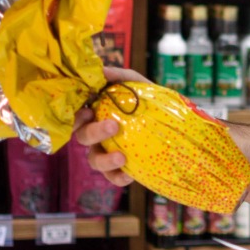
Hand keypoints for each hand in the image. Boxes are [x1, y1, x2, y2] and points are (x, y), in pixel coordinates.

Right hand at [71, 66, 149, 187]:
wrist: (174, 119)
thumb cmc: (147, 97)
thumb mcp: (136, 82)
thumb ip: (119, 76)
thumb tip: (101, 70)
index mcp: (95, 113)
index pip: (76, 116)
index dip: (75, 117)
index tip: (87, 112)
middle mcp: (96, 133)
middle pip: (82, 137)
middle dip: (94, 133)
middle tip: (112, 126)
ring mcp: (106, 151)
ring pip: (94, 160)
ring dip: (104, 160)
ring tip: (122, 157)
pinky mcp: (120, 167)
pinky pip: (113, 177)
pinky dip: (118, 178)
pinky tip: (129, 175)